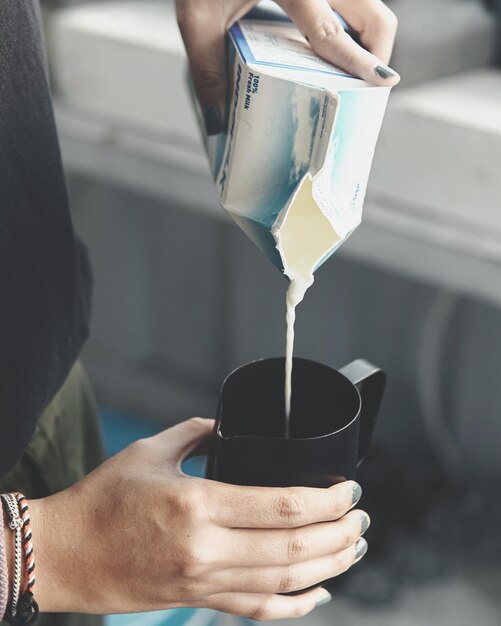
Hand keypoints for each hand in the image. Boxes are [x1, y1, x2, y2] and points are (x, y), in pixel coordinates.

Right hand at [29, 418, 368, 619]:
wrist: (65, 554)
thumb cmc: (103, 498)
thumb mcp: (152, 450)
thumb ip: (199, 432)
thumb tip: (231, 426)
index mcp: (196, 505)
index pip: (283, 506)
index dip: (327, 500)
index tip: (350, 489)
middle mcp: (205, 549)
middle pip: (294, 548)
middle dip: (340, 534)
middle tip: (363, 518)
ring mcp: (202, 583)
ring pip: (284, 584)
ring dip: (329, 567)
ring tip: (354, 549)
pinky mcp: (196, 601)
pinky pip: (257, 611)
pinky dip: (294, 605)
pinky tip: (318, 594)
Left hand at [176, 0, 399, 133]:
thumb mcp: (197, 18)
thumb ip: (207, 70)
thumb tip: (218, 125)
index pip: (330, 31)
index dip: (358, 60)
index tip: (383, 82)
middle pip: (374, 14)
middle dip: (377, 54)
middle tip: (365, 87)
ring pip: (369, 5)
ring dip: (367, 38)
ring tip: (350, 71)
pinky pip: (353, 1)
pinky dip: (353, 24)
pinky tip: (332, 44)